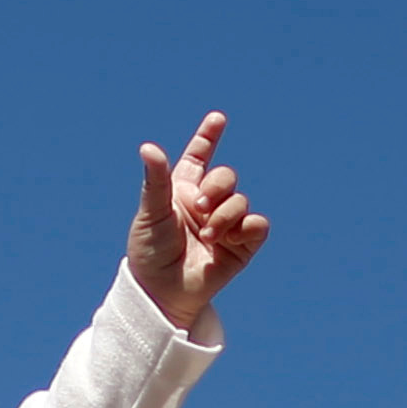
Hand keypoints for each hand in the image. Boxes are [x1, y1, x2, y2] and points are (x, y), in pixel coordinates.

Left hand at [128, 110, 266, 329]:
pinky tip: (229, 237)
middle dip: (217, 186)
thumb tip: (148, 147)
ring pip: (241, 200)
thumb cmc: (149, 251)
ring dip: (225, 214)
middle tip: (200, 207)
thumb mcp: (151, 212)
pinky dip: (247, 226)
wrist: (161, 289)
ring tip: (207, 234)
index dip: (209, 137)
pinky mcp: (241, 245)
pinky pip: (258, 225)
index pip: (199, 156)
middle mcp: (206, 203)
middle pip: (226, 176)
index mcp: (183, 189)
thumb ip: (156, 179)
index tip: (217, 118)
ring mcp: (225, 223)